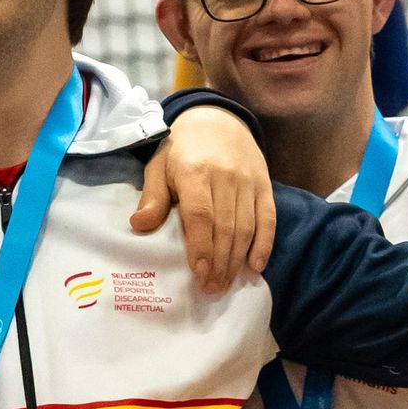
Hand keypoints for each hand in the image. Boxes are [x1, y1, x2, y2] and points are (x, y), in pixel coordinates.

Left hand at [132, 105, 275, 292]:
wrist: (216, 119)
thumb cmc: (181, 149)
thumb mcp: (159, 166)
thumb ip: (153, 196)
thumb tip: (139, 224)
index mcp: (195, 171)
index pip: (200, 215)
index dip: (201, 247)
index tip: (198, 273)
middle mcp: (226, 176)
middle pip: (225, 227)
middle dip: (219, 263)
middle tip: (210, 289)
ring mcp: (248, 181)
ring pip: (247, 227)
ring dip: (237, 260)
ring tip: (225, 284)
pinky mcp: (265, 185)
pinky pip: (268, 218)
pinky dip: (264, 244)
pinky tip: (255, 266)